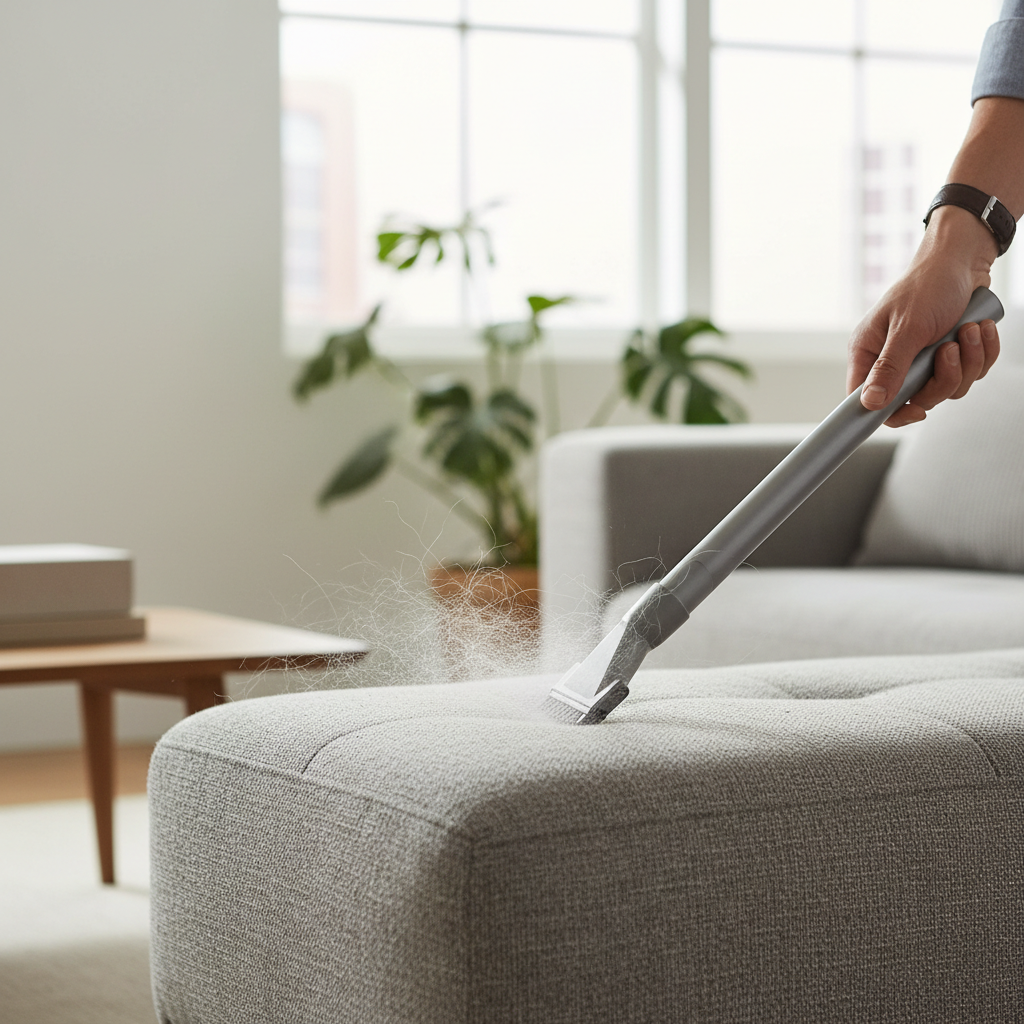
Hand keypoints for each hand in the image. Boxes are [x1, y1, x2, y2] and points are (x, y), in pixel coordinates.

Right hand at [847, 206, 1000, 426]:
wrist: (963, 260)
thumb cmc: (928, 285)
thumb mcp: (907, 328)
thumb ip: (889, 368)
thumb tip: (871, 403)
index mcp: (869, 353)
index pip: (867, 400)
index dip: (891, 413)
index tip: (916, 411)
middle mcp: (893, 360)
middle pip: (916, 400)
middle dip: (943, 378)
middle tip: (949, 351)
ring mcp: (923, 360)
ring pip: (947, 389)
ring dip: (968, 362)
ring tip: (969, 331)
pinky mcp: (950, 355)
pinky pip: (969, 374)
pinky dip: (981, 354)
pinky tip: (979, 329)